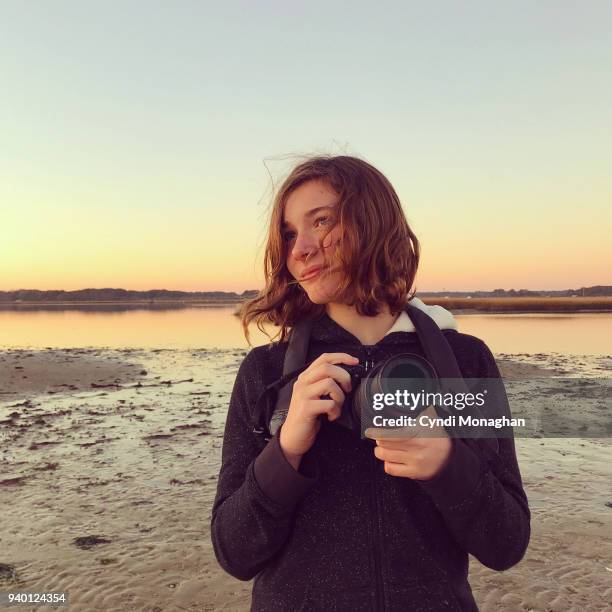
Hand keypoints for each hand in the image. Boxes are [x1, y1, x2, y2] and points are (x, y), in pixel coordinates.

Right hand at [280, 352, 358, 466]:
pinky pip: (329, 403)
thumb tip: (346, 377)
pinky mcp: (305, 408)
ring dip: (340, 396)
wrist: (292, 437)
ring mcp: (303, 395)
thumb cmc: (307, 416)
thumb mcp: (313, 395)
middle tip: (347, 389)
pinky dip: (335, 411)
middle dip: (343, 376)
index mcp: (305, 377)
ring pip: (329, 383)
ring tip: (337, 407)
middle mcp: (302, 383)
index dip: (341, 357)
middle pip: (327, 367)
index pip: (324, 358)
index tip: (355, 361)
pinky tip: (331, 416)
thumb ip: (324, 383)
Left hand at [365, 406, 452, 479]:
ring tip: (382, 446)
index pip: (391, 434)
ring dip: (380, 451)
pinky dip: (387, 463)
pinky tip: (390, 458)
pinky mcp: (414, 473)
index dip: (377, 432)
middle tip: (378, 436)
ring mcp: (415, 461)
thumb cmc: (437, 435)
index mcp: (418, 432)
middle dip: (378, 439)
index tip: (370, 430)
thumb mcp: (429, 417)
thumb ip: (419, 406)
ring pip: (385, 456)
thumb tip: (409, 393)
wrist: (450, 456)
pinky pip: (391, 469)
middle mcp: (416, 448)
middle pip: (385, 444)